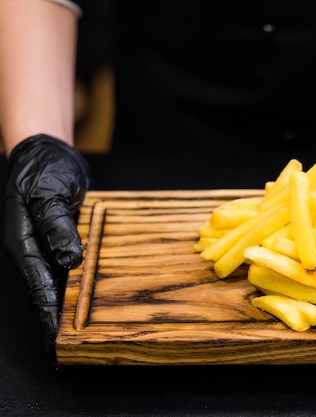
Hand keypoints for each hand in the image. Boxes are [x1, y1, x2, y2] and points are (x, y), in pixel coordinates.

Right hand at [3, 134, 90, 353]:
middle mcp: (35, 251)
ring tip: (88, 329)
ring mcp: (47, 246)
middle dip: (60, 319)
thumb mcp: (50, 195)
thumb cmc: (42, 170)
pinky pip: (71, 266)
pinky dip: (80, 281)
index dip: (49, 318)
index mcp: (25, 245)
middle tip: (78, 346)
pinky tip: (93, 294)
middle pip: (49, 292)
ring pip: (61, 282)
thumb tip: (69, 260)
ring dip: (72, 303)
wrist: (46, 152)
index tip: (58, 343)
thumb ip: (58, 226)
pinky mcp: (62, 239)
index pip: (40, 290)